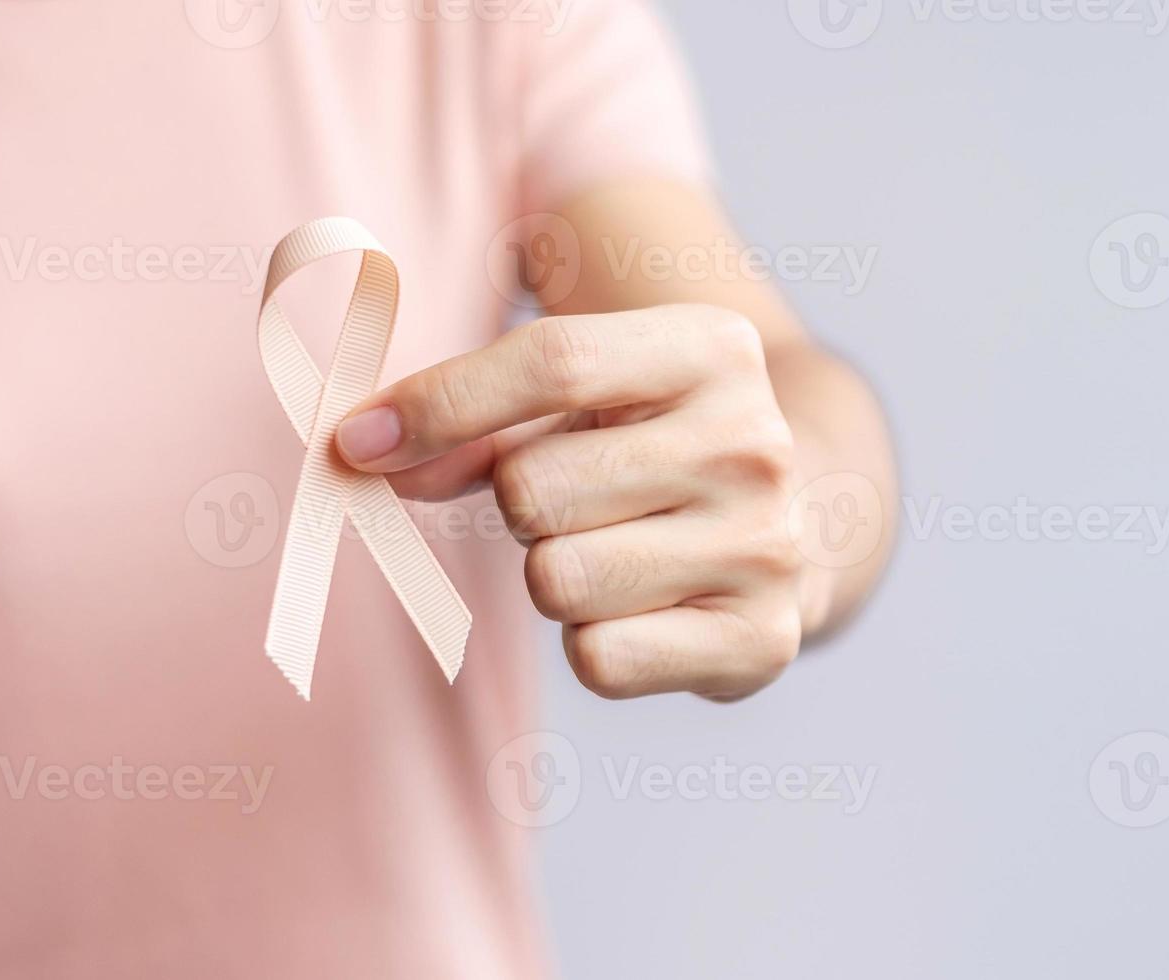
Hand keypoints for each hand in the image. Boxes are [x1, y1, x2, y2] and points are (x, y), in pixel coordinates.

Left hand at [334, 304, 805, 700]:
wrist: (809, 519)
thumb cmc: (657, 444)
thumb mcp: (590, 397)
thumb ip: (478, 418)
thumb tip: (370, 455)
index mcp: (714, 348)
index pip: (554, 363)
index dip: (438, 404)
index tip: (359, 441)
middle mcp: (755, 442)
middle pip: (536, 489)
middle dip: (520, 505)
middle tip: (575, 503)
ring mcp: (767, 545)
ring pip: (557, 579)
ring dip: (555, 575)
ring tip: (613, 553)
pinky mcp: (765, 640)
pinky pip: (600, 659)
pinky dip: (594, 644)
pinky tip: (641, 609)